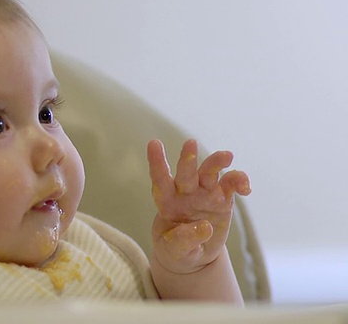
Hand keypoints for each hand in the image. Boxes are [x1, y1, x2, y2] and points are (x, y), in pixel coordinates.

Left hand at [147, 139, 250, 273]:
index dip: (157, 162)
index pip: (160, 180)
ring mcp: (205, 193)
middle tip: (191, 143)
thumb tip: (204, 227)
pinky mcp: (223, 199)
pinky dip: (239, 181)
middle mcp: (185, 193)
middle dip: (188, 159)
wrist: (194, 255)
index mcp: (167, 202)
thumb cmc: (177, 250)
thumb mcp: (174, 251)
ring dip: (217, 162)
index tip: (154, 143)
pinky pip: (232, 185)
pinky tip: (245, 188)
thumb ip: (184, 240)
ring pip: (210, 172)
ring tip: (227, 156)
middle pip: (186, 173)